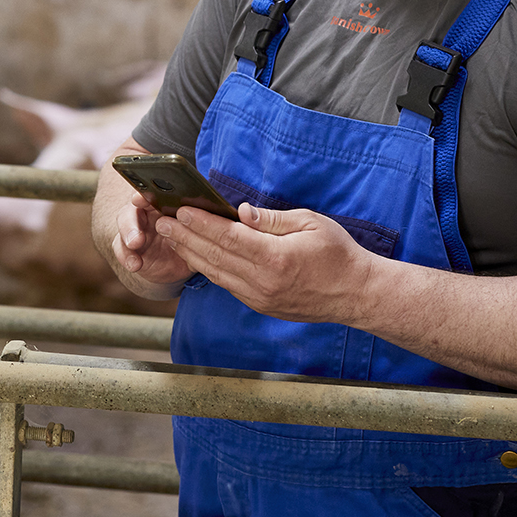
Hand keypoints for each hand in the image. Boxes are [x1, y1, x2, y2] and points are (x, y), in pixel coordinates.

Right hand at [110, 191, 193, 288]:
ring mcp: (135, 229)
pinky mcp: (128, 248)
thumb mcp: (199, 231)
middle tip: (139, 230)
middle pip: (133, 208)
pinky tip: (135, 265)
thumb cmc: (190, 239)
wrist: (177, 263)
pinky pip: (123, 250)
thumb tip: (214, 214)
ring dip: (129, 234)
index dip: (144, 193)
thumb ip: (201, 222)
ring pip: (124, 226)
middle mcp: (146, 212)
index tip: (141, 198)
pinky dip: (128, 257)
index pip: (152, 192)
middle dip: (133, 218)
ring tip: (135, 244)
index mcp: (163, 202)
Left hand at [156, 203, 379, 324]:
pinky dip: (208, 268)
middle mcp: (263, 282)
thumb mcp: (310, 223)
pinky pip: (227, 284)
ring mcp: (260, 297)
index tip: (180, 210)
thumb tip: (241, 212)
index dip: (200, 223)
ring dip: (190, 253)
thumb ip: (271, 219)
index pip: (227, 237)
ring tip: (171, 236)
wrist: (355, 294)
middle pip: (214, 256)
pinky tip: (196, 255)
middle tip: (161, 221)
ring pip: (215, 273)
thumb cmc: (337, 253)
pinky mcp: (260, 305)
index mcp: (275, 258)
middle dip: (184, 237)